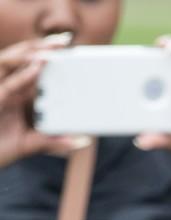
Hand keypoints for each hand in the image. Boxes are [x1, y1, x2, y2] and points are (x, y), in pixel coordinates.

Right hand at [0, 35, 89, 167]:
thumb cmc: (1, 150)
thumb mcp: (32, 145)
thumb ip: (55, 141)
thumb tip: (84, 140)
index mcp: (18, 94)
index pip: (34, 69)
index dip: (48, 56)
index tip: (69, 48)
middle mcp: (8, 86)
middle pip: (23, 59)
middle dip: (43, 47)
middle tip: (65, 40)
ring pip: (13, 62)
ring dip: (32, 54)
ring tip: (53, 49)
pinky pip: (9, 83)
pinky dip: (23, 75)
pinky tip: (37, 67)